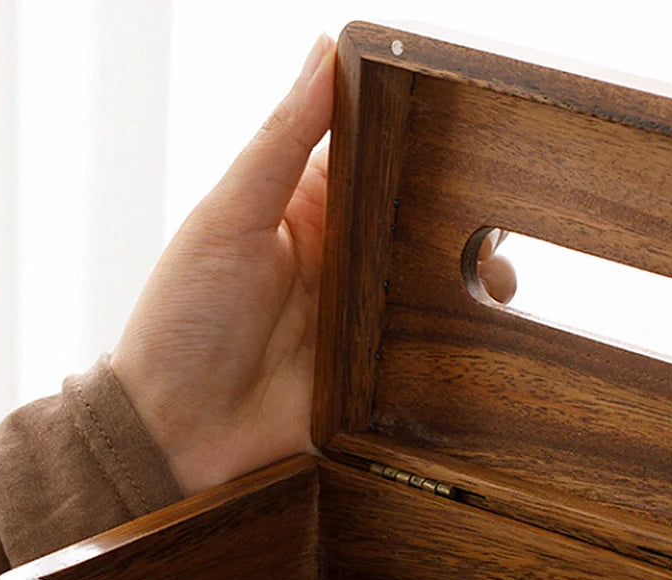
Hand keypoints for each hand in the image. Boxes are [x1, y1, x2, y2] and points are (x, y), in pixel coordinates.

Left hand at [111, 35, 515, 497]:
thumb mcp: (228, 219)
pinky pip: (435, 357)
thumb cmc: (183, 321)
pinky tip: (483, 336)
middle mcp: (348, 263)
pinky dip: (464, 347)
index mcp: (311, 212)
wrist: (179, 433)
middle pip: (426, 229)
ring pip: (442, 291)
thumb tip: (321, 53)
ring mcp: (370, 322)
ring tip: (491, 282)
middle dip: (464, 223)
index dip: (426, 147)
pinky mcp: (383, 378)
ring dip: (474, 283)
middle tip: (490, 223)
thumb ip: (281, 144)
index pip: (383, 163)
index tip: (472, 133)